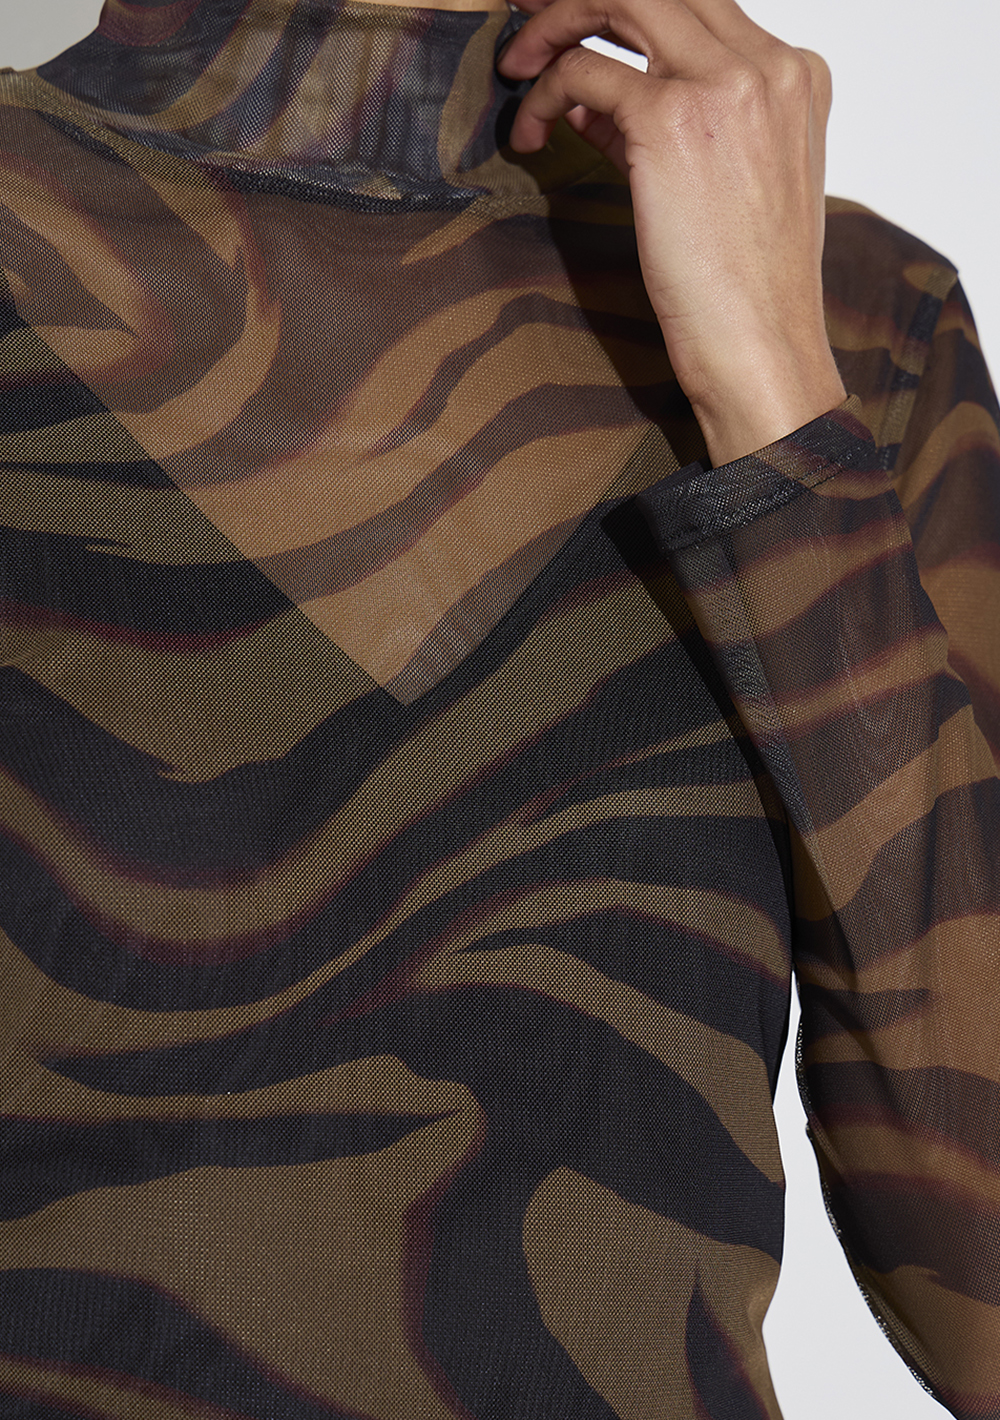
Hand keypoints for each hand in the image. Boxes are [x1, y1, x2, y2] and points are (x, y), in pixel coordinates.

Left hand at [497, 0, 846, 465]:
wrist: (763, 348)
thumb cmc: (747, 291)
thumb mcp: (732, 189)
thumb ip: (680, 128)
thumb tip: (600, 102)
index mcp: (799, 77)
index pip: (704, 7)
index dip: (633, 14)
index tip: (582, 27)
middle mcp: (769, 66)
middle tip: (531, 16)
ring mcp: (724, 85)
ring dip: (557, 22)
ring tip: (518, 65)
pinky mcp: (672, 120)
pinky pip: (585, 72)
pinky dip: (546, 94)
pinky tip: (531, 135)